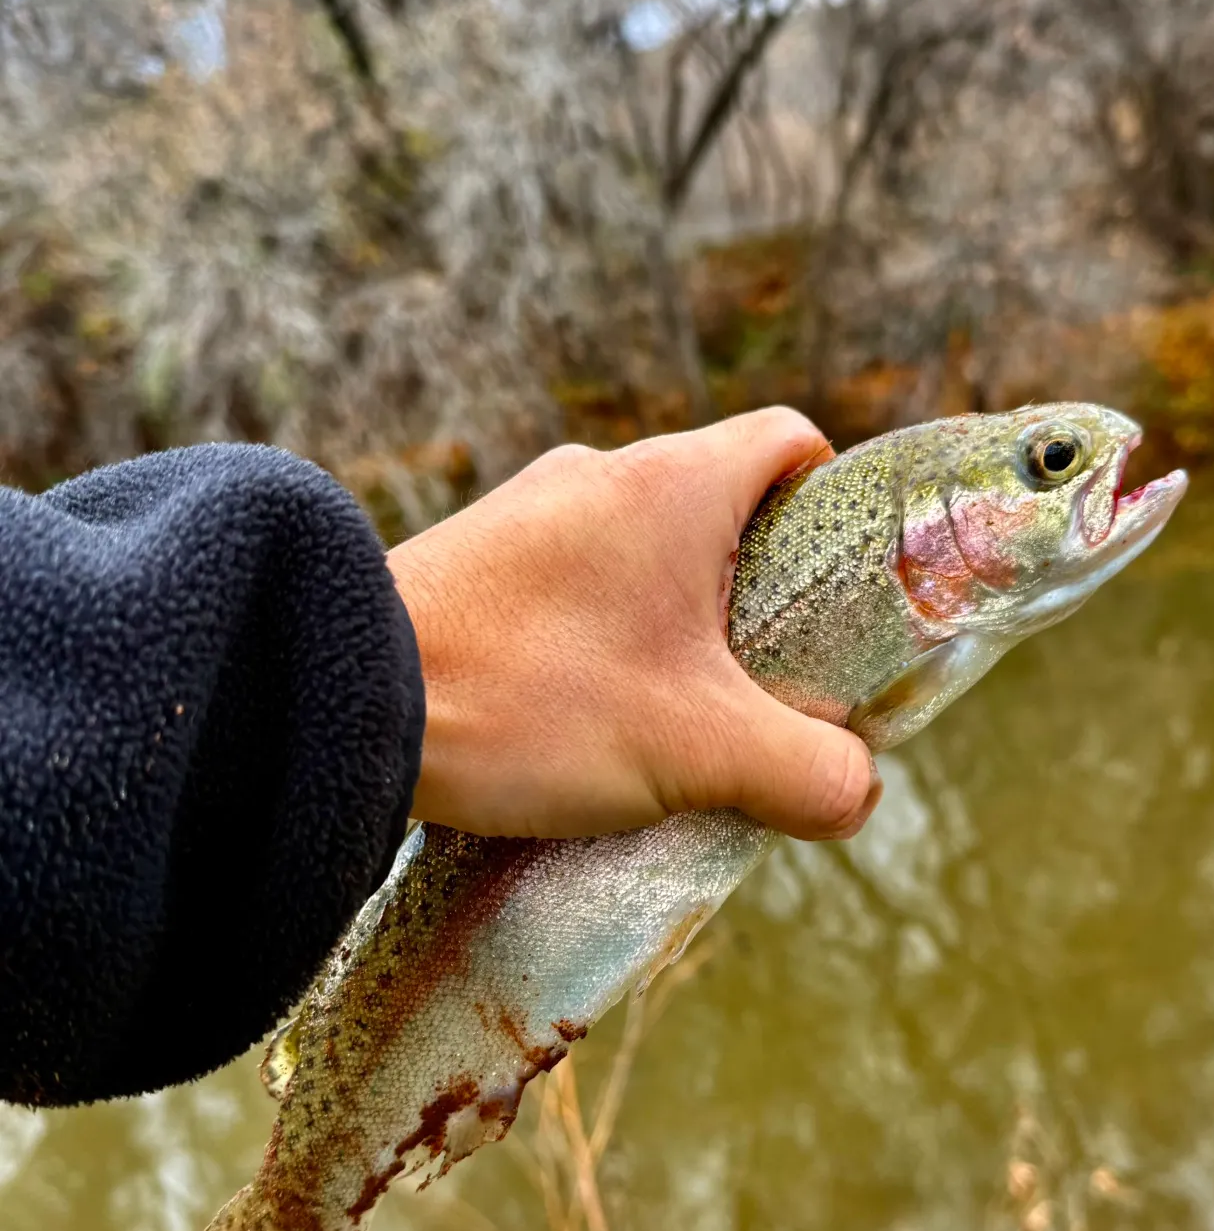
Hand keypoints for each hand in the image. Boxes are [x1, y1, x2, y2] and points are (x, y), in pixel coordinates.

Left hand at [387, 408, 880, 841]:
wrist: (339, 696)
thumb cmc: (532, 700)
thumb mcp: (696, 750)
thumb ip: (807, 774)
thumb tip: (857, 791)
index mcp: (675, 483)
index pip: (791, 438)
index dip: (834, 503)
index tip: (835, 589)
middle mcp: (604, 472)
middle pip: (723, 505)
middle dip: (757, 593)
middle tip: (760, 682)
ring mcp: (531, 508)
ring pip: (644, 546)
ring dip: (674, 621)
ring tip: (665, 716)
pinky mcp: (478, 555)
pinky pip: (574, 573)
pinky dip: (601, 628)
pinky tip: (579, 711)